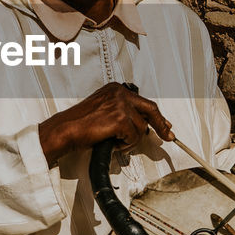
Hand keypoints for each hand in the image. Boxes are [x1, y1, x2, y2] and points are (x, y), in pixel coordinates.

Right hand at [38, 83, 172, 164]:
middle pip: (151, 109)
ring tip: (116, 142)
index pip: (143, 102)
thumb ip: (123, 113)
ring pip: (141, 128)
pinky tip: (113, 143)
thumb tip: (143, 125)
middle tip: (168, 135)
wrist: (65, 130)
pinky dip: (125, 145)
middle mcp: (119, 93)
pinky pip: (133, 137)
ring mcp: (120, 105)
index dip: (156, 116)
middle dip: (161, 125)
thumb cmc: (80, 124)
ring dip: (132, 140)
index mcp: (116, 89)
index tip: (165, 124)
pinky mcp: (119, 118)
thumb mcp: (104, 111)